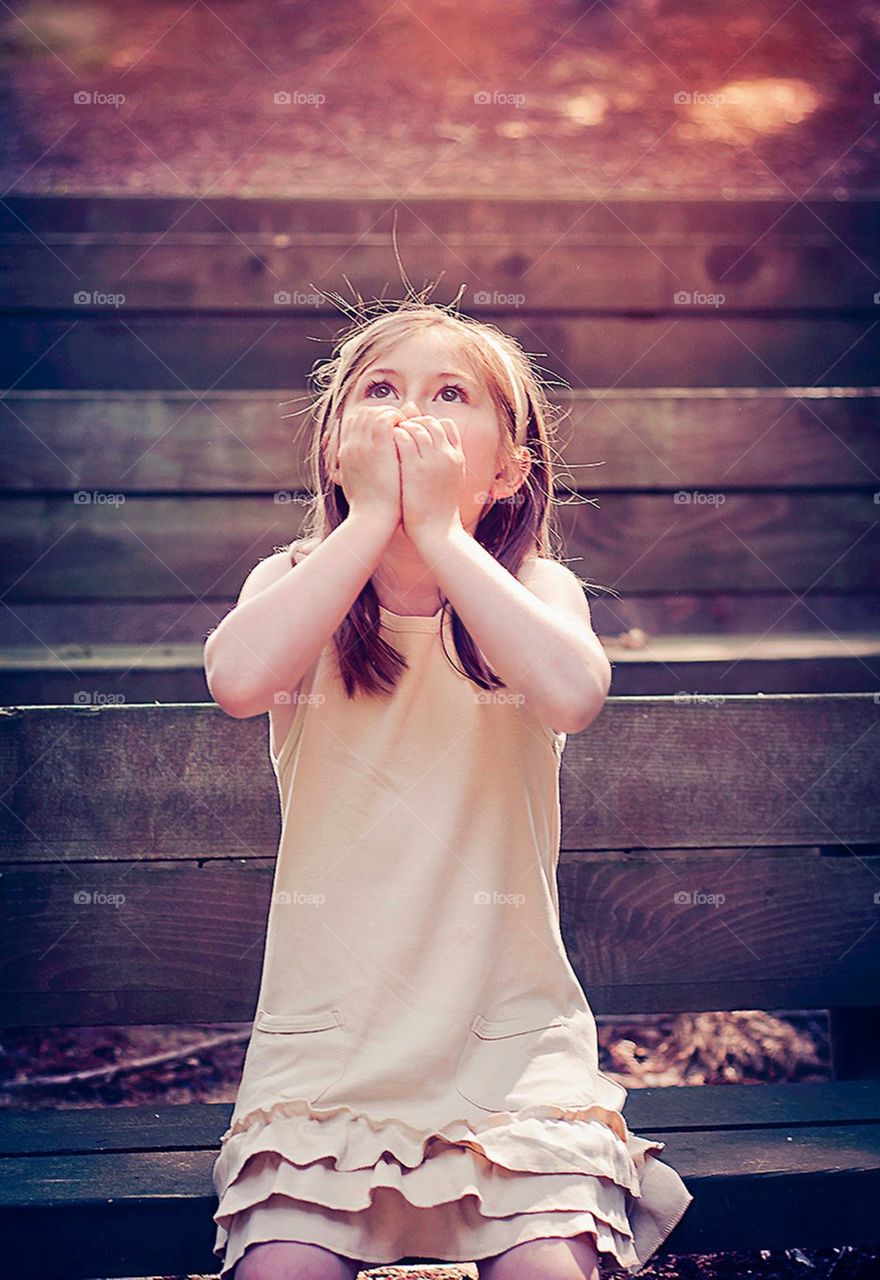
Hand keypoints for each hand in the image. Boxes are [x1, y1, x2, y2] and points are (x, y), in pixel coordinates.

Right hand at [330, 404, 404, 526]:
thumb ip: (360, 468)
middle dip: (382, 413)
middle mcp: (351, 445)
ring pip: (374, 412)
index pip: (354, 422)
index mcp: (345, 453)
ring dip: (391, 414)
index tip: (388, 428)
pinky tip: (408, 428)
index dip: (371, 420)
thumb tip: (364, 463)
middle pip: (363, 413)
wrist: (372, 519)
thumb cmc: (370, 509)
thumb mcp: (359, 485)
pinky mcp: (378, 447)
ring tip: (406, 426)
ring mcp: (363, 445)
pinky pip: (386, 418)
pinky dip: (397, 418)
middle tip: (400, 424)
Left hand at [392, 414, 465, 543]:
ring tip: (390, 436)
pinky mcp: (416, 468)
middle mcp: (448, 455)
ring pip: (417, 427)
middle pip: (431, 422)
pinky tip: (386, 443)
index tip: (416, 431)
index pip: (446, 425)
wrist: (437, 532)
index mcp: (457, 457)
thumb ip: (442, 461)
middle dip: (414, 422)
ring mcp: (433, 460)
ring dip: (402, 427)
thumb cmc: (438, 510)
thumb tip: (430, 449)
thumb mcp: (449, 481)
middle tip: (399, 431)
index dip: (430, 423)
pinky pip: (404, 439)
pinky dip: (394, 436)